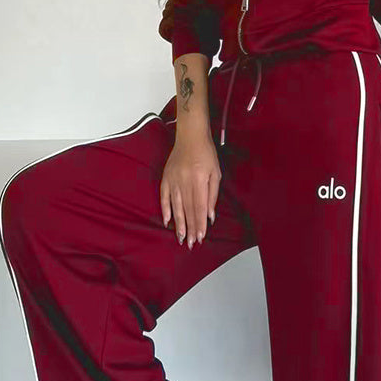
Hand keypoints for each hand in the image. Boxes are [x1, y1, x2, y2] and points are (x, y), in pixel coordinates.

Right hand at [160, 131, 219, 248]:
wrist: (190, 136)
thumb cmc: (207, 154)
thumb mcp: (216, 173)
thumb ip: (213, 195)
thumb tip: (210, 215)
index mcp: (199, 180)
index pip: (199, 207)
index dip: (200, 223)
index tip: (201, 236)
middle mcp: (184, 181)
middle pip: (188, 210)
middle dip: (190, 228)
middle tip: (191, 243)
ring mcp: (173, 180)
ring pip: (176, 206)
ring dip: (178, 223)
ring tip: (181, 237)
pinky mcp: (166, 178)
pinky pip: (164, 197)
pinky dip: (165, 209)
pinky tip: (167, 221)